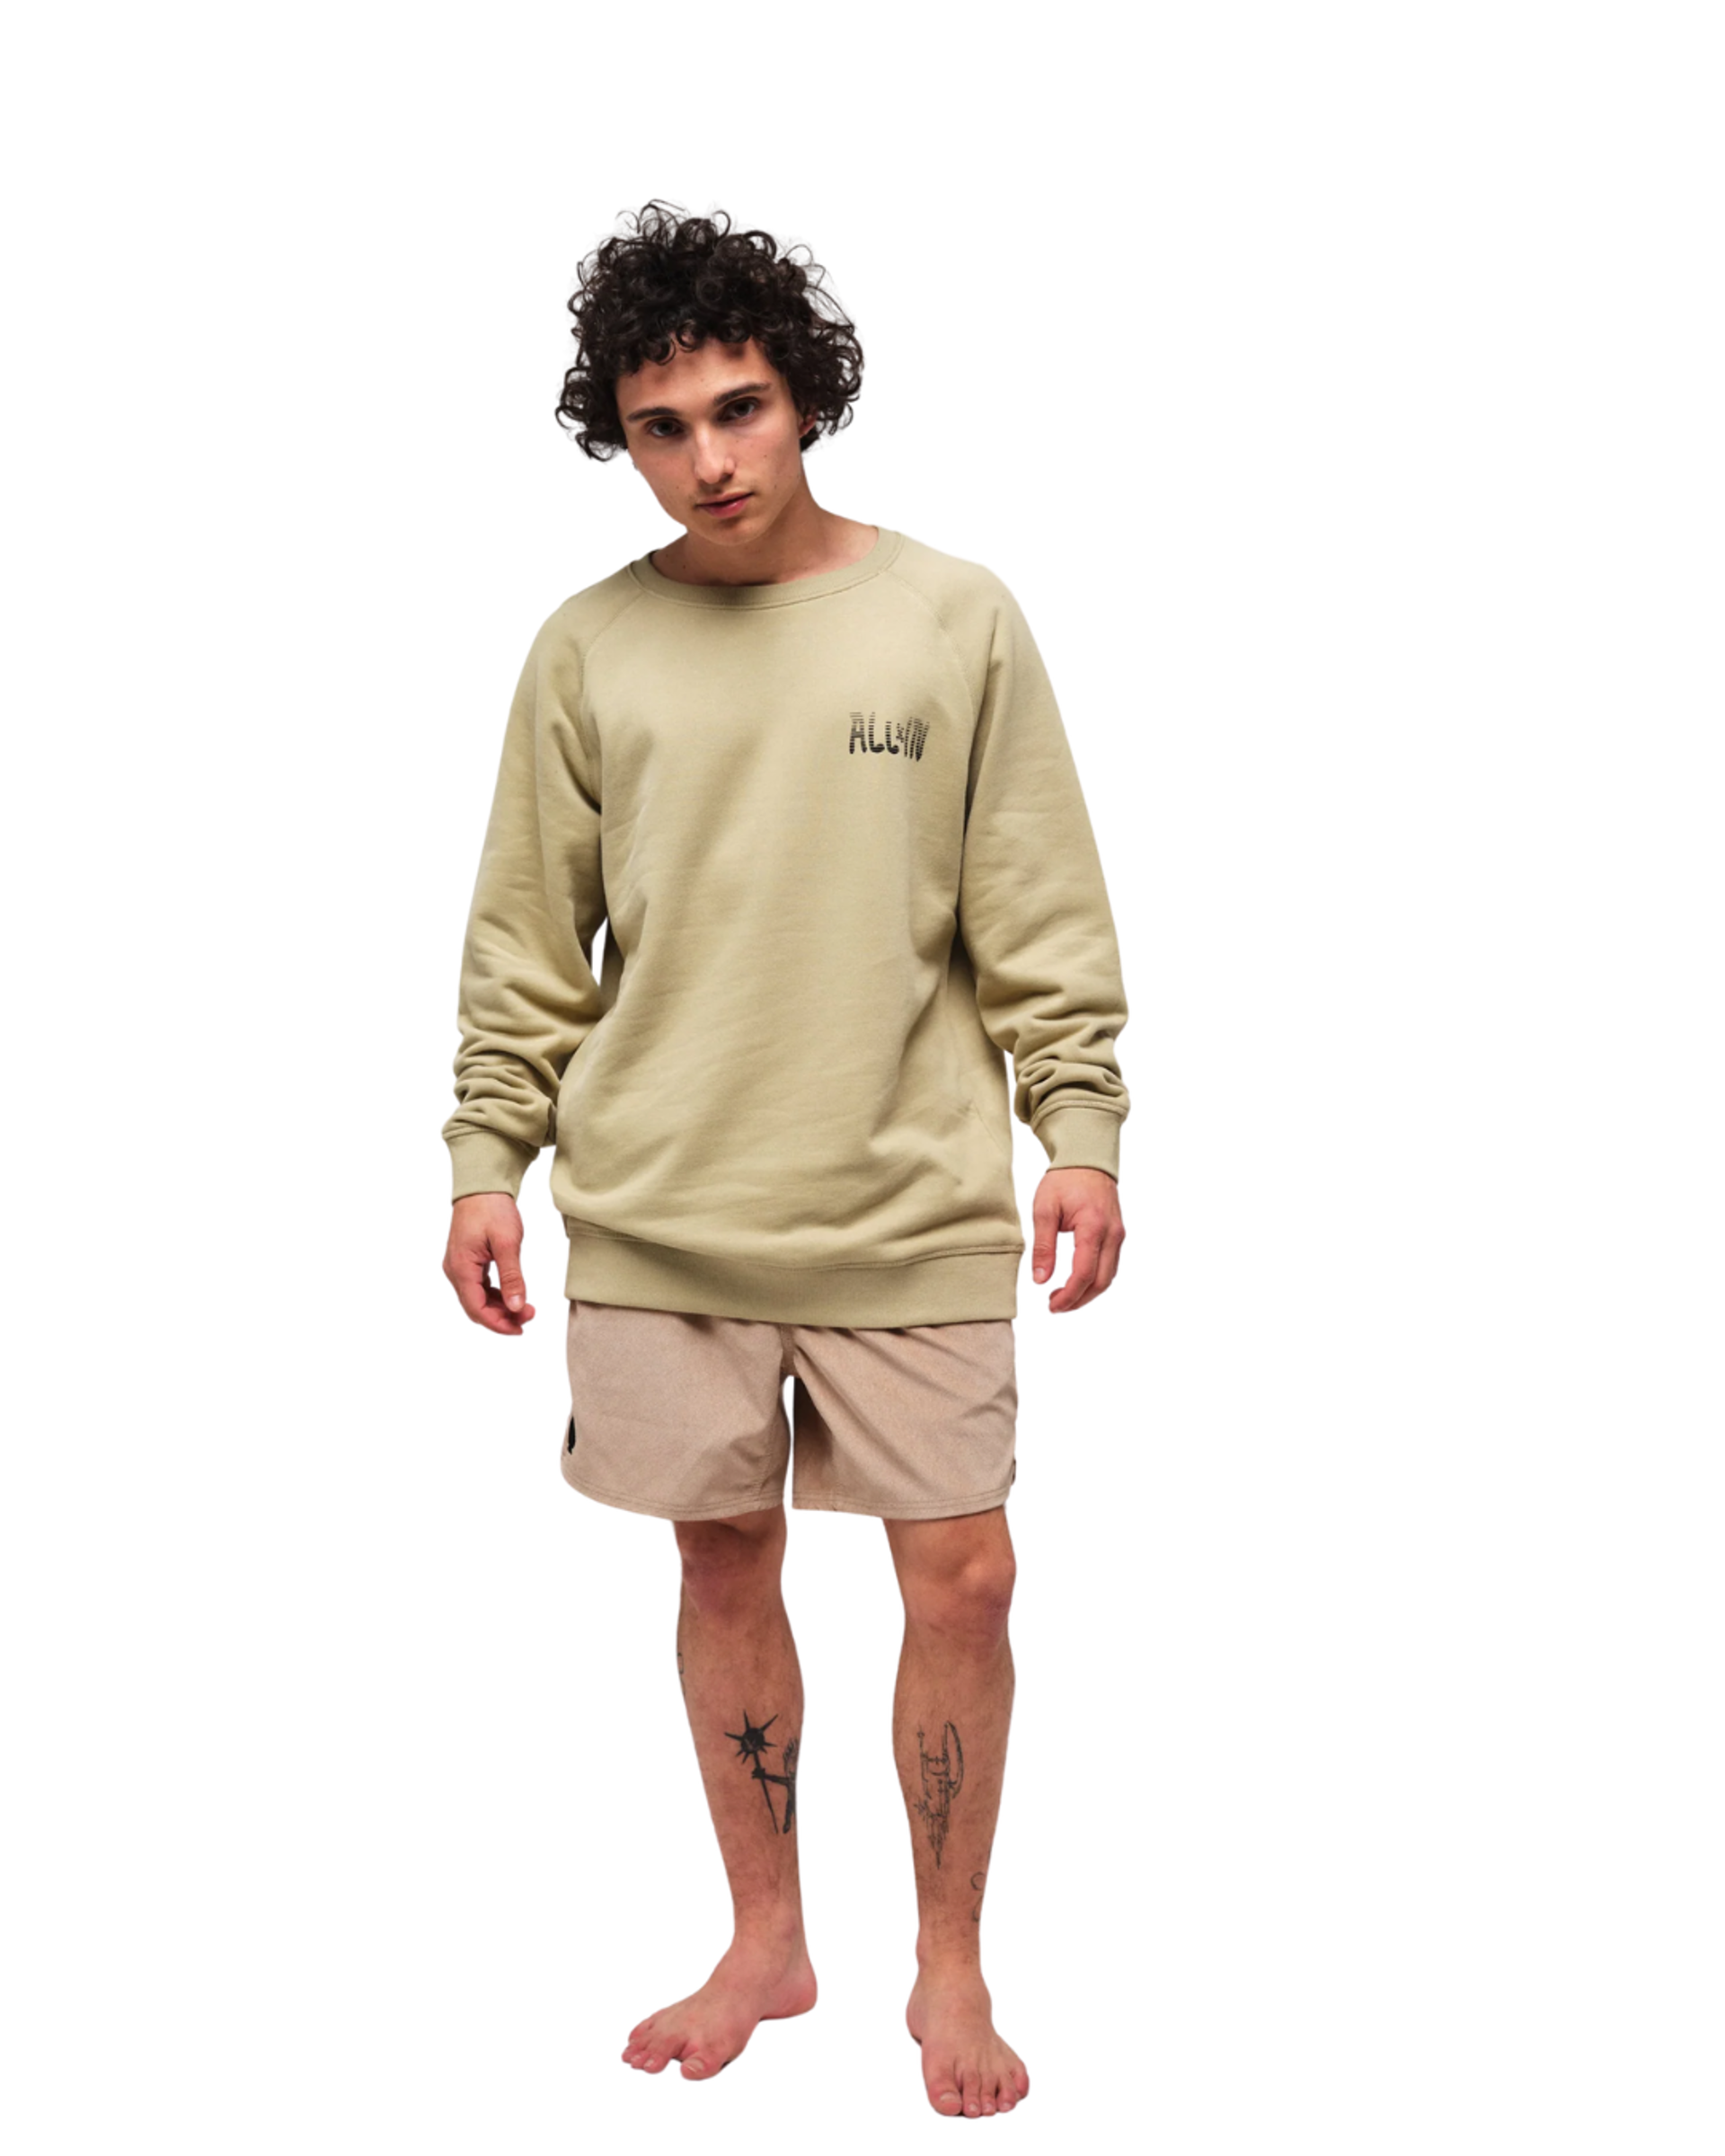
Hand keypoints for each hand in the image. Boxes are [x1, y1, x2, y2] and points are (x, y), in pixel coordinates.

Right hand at [444, 1192, 536, 1333]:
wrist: (482, 1186)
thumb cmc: (492, 1208)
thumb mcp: (507, 1243)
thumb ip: (512, 1277)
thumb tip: (516, 1306)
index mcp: (461, 1268)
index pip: (476, 1308)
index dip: (498, 1323)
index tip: (521, 1327)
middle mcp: (455, 1271)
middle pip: (475, 1307)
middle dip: (502, 1317)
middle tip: (528, 1316)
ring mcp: (459, 1266)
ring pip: (477, 1299)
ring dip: (499, 1307)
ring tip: (525, 1307)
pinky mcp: (466, 1262)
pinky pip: (478, 1287)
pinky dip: (495, 1295)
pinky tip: (512, 1294)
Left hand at [1030, 1167, 1124, 1312]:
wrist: (1086, 1159)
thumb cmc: (1063, 1180)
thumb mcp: (1044, 1210)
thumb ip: (1043, 1246)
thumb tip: (1040, 1279)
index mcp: (1093, 1227)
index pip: (1084, 1273)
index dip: (1069, 1295)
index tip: (1051, 1305)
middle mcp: (1112, 1234)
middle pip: (1101, 1281)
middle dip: (1079, 1299)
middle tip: (1055, 1306)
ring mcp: (1118, 1234)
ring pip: (1109, 1276)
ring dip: (1088, 1292)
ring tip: (1062, 1297)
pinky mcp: (1117, 1234)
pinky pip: (1110, 1265)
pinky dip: (1095, 1279)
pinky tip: (1077, 1282)